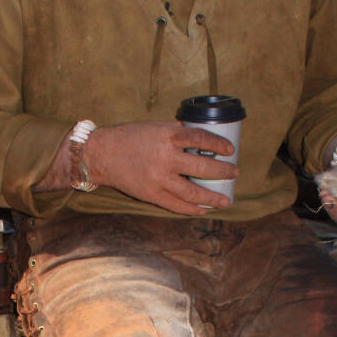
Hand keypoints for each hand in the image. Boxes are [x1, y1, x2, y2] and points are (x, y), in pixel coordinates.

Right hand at [80, 121, 238, 213]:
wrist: (103, 154)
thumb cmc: (130, 137)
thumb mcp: (155, 127)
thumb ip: (176, 132)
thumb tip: (199, 138)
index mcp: (168, 136)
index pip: (201, 139)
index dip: (218, 144)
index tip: (230, 149)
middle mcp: (166, 158)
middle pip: (202, 167)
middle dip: (222, 171)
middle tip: (234, 173)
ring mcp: (159, 178)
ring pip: (193, 191)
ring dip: (212, 197)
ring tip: (226, 200)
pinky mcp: (152, 194)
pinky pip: (176, 205)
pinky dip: (192, 209)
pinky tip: (203, 210)